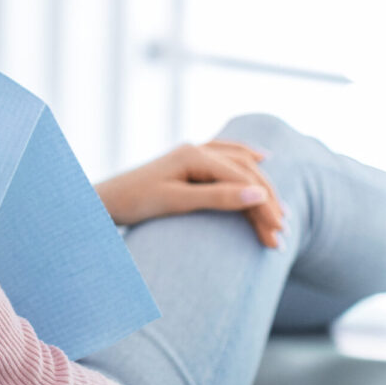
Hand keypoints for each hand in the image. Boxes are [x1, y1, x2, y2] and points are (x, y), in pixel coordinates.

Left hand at [94, 140, 284, 247]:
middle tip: (282, 235)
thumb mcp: (176, 202)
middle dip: (267, 203)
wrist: (103, 200)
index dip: (264, 206)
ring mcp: (192, 153)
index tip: (278, 234)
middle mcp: (196, 149)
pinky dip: (247, 159)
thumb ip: (217, 197)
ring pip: (239, 166)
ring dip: (261, 189)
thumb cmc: (135, 202)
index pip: (242, 180)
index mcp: (194, 155)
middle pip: (245, 172)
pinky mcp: (189, 162)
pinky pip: (227, 156)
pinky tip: (263, 158)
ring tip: (281, 214)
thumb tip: (258, 194)